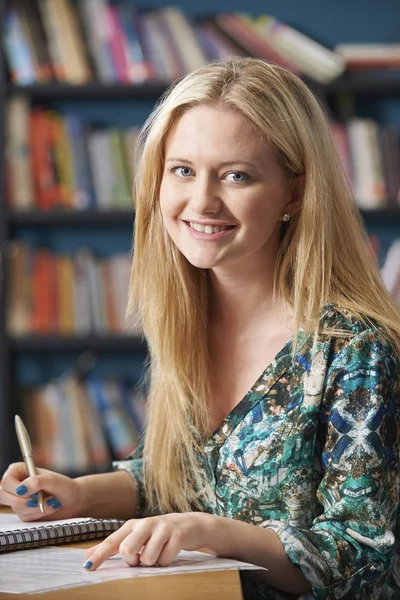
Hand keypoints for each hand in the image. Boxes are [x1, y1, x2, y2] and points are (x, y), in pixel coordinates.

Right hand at [0, 462, 80, 520]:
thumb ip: (37, 481)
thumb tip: (21, 488)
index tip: (31, 493)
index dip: (15, 489)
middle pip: (3, 495)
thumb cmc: (64, 486)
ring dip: (36, 507)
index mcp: (20, 471)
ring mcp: (18, 499)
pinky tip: (49, 507)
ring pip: (15, 508)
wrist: (73, 500)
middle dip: (23, 501)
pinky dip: (38, 514)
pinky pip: (24, 516)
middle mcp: (16, 484)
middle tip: (38, 500)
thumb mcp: (53, 481)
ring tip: (52, 501)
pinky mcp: (23, 512)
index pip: (6, 481)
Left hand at [83, 512, 215, 569]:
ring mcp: (162, 528)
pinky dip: (166, 561)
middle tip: (141, 558)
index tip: (87, 567)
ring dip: (153, 562)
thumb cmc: (159, 533)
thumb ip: (114, 545)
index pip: (112, 541)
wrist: (191, 525)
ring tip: (159, 552)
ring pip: (147, 559)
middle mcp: (146, 523)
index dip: (100, 554)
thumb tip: (87, 555)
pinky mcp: (177, 535)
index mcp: (133, 525)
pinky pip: (165, 560)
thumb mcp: (137, 535)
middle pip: (127, 549)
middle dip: (133, 561)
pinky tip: (170, 551)